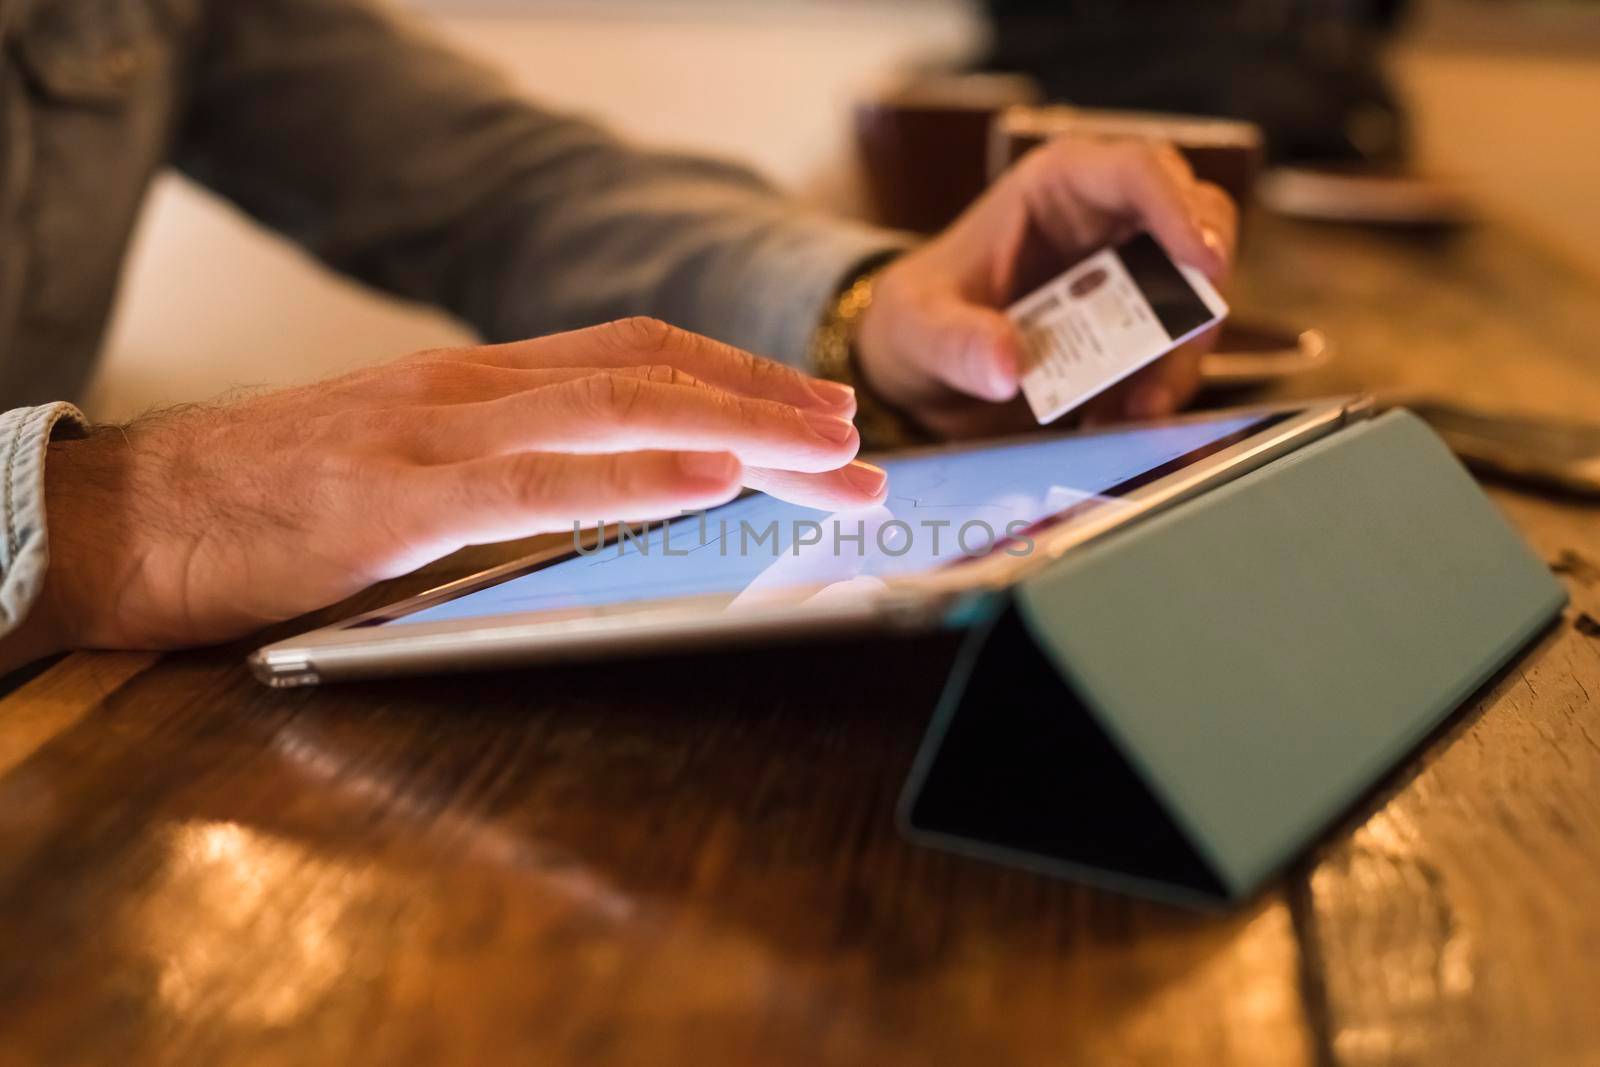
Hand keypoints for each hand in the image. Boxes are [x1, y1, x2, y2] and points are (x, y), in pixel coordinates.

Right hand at [27, 318, 887, 653]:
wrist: (124, 522)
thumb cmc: (261, 508)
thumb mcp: (400, 473)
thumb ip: (493, 471)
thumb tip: (594, 498)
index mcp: (472, 384)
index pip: (633, 354)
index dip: (733, 374)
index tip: (808, 408)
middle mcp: (468, 390)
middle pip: (652, 371)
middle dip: (767, 401)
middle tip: (856, 435)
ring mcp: (434, 436)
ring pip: (618, 408)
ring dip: (740, 428)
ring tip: (830, 454)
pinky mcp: (398, 501)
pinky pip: (541, 480)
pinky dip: (638, 476)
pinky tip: (712, 479)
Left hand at [855, 137, 1237, 437]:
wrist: (918, 371)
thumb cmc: (918, 319)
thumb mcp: (917, 326)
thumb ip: (956, 342)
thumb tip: (1007, 366)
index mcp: (1058, 186)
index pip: (1136, 171)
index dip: (1179, 208)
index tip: (1203, 262)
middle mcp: (1107, 222)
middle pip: (1197, 224)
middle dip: (1204, 283)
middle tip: (1191, 343)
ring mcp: (1128, 278)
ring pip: (1194, 300)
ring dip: (1176, 359)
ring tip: (1127, 413)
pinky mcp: (1132, 335)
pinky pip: (1169, 358)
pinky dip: (1153, 394)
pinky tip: (1111, 422)